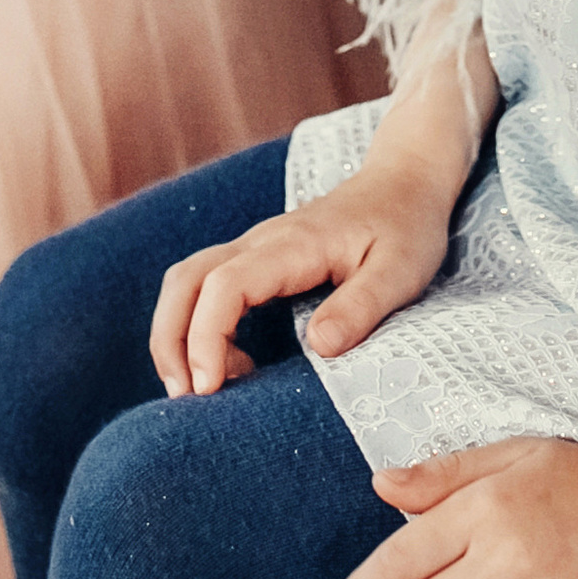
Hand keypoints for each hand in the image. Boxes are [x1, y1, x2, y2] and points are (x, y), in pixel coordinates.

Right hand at [150, 156, 459, 397]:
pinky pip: (208, 287)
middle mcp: (262, 242)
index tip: (209, 388)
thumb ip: (360, 307)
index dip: (206, 336)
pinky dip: (198, 325)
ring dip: (177, 333)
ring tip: (198, 389)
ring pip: (188, 281)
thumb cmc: (406, 226)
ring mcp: (256, 248)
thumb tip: (318, 347)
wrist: (404, 181)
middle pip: (186, 280)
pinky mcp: (259, 260)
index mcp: (292, 245)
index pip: (224, 285)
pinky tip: (228, 364)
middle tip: (184, 397)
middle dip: (170, 339)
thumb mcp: (400, 271)